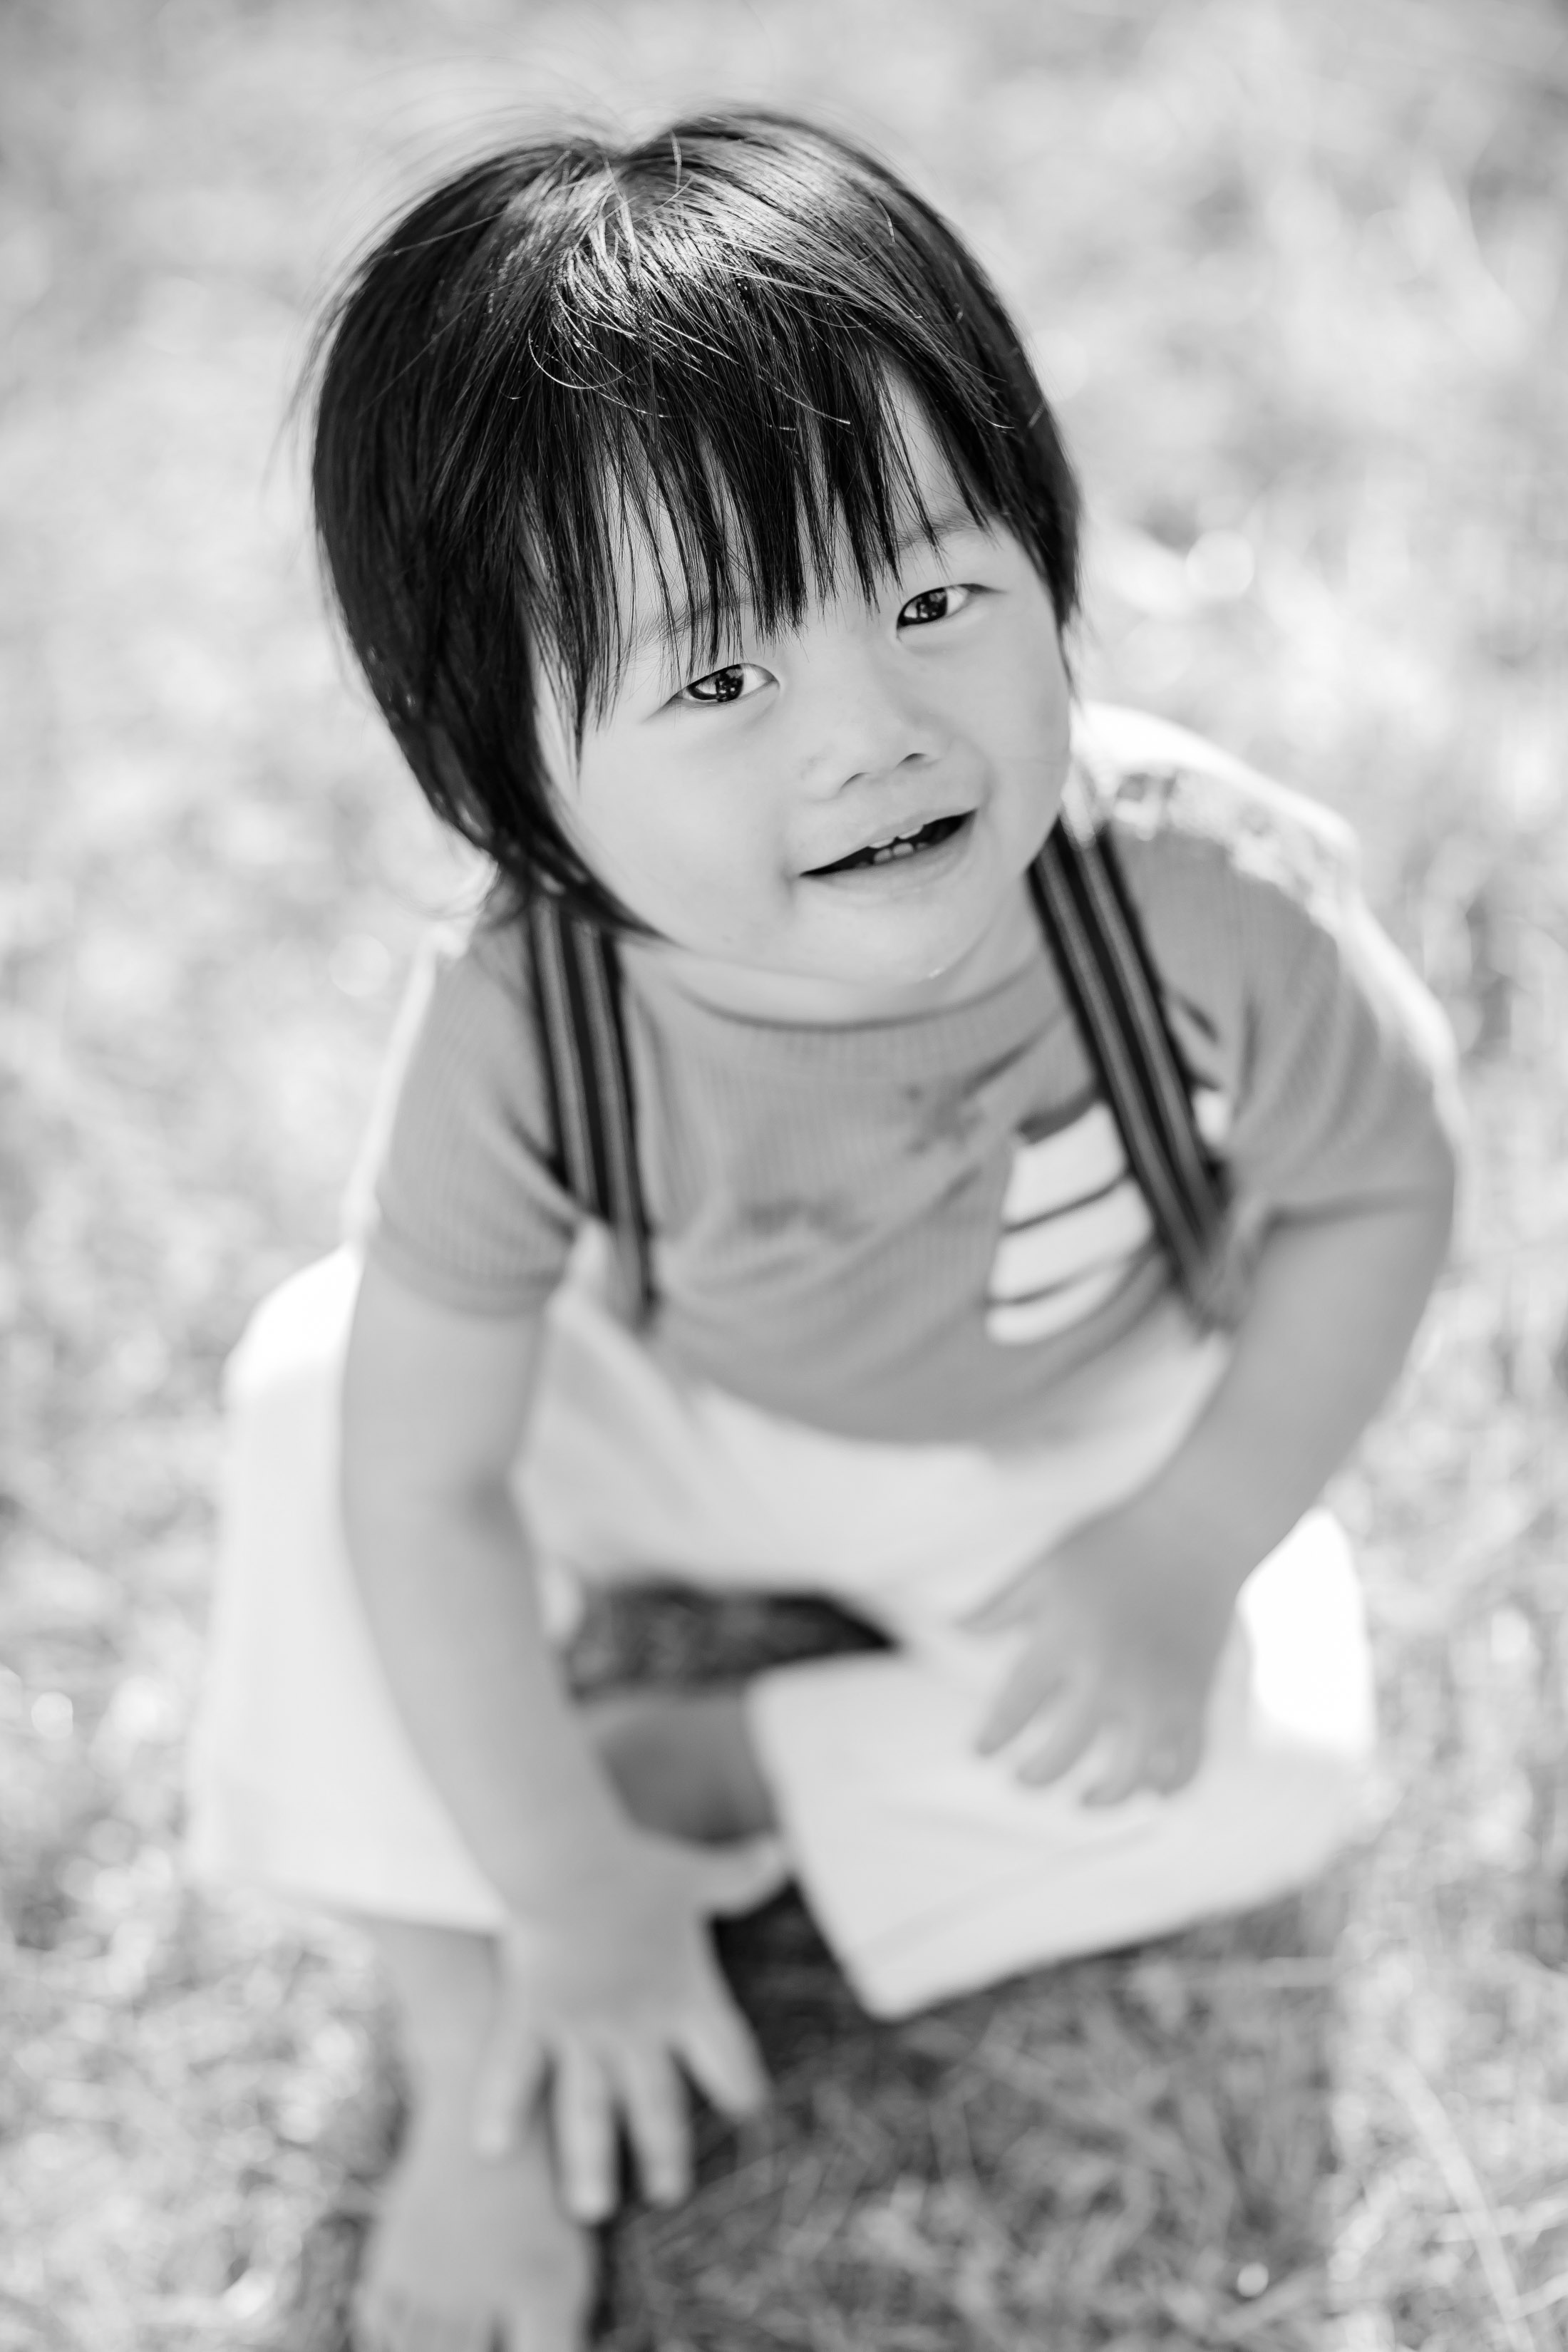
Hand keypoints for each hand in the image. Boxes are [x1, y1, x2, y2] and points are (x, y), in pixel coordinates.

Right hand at [470, 1831, 786, 2221]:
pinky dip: (502, 2109)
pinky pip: (515, 2073)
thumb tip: (780, 1851)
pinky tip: (492, 2150)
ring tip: (592, 2208)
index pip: (725, 2053)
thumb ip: (738, 1874)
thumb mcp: (696, 1873)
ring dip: (591, 2163)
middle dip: (664, 2150)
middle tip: (668, 2193)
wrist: (572, 1864)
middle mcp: (637, 2026)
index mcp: (684, 1995)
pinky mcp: (532, 2018)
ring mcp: (583, 2031)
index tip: (752, 2109)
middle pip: (658, 2102)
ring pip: (591, 2112)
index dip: (740, 2082)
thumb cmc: (637, 1869)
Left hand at [968, 1502, 1241, 1804]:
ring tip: (1082, 1800)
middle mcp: (1106, 1677)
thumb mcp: (1046, 1568)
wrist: (1195, 1530)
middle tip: (1020, 1779)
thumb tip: (951, 1629)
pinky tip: (1148, 1790)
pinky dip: (1168, 1787)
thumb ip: (998, 1606)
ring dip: (1100, 1799)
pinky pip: (1186, 1764)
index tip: (980, 1751)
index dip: (991, 1738)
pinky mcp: (1195, 1700)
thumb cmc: (1112, 1544)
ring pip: (1125, 1777)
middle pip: (1059, 1756)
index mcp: (1062, 1642)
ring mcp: (1156, 1695)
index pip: (1011, 1710)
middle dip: (1032, 1776)